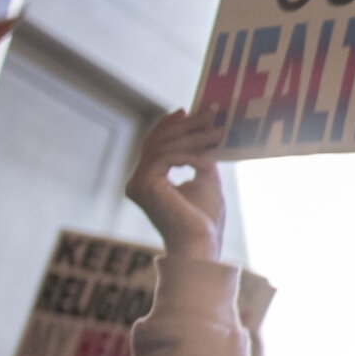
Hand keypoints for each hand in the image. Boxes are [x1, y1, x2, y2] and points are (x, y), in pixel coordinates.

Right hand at [125, 110, 228, 262]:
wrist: (201, 245)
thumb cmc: (205, 220)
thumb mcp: (206, 180)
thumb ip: (201, 158)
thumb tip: (206, 136)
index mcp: (148, 181)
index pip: (155, 146)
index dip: (170, 126)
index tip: (188, 110)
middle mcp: (137, 182)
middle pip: (157, 142)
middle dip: (185, 126)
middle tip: (209, 113)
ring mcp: (137, 185)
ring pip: (163, 147)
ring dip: (192, 137)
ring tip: (217, 133)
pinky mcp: (144, 186)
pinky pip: (166, 158)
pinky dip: (189, 155)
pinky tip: (208, 160)